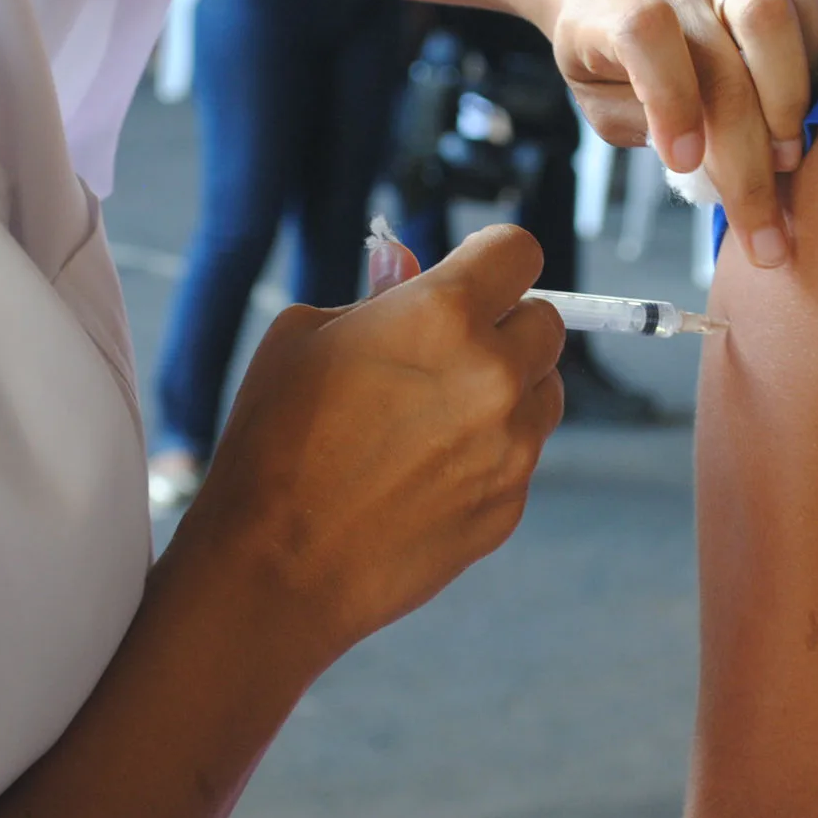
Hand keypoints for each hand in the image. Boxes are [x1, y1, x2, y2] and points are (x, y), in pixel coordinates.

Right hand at [171, 226, 564, 674]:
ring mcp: (510, 447)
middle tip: (447, 351)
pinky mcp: (509, 506)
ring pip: (544, 393)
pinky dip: (488, 454)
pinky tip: (424, 474)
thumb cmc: (271, 444)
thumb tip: (407, 263)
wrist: (273, 566)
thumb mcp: (301, 339)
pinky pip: (520, 458)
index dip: (493, 259)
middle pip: (547, 323)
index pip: (519, 251)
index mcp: (442, 314)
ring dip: (509, 390)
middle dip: (505, 326)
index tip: (476, 273)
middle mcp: (493, 375)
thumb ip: (375, 295)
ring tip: (435, 416)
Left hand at [544, 0, 817, 268]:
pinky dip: (816, 54)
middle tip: (764, 229)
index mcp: (611, 8)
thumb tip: (707, 164)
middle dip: (748, 160)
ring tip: (788, 161)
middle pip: (723, 61)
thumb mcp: (596, 96)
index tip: (684, 162)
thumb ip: (642, 125)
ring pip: (772, 17)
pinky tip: (807, 104)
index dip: (670, 102)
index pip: (647, 39)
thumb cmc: (601, 47)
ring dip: (789, 102)